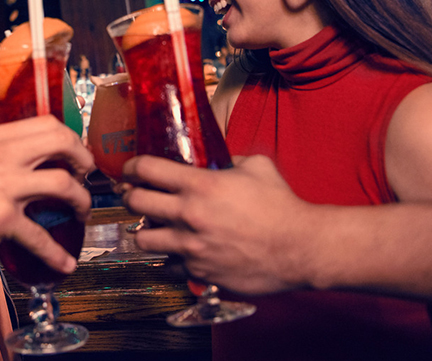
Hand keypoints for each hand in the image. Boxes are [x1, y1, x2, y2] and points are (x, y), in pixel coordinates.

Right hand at [0, 116, 93, 273]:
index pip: (48, 123)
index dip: (70, 138)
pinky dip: (57, 253)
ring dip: (81, 202)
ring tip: (81, 213)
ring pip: (63, 185)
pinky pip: (40, 237)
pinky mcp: (0, 219)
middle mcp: (2, 156)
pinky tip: (64, 262)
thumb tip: (31, 157)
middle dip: (83, 161)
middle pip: (62, 143)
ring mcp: (3, 187)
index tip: (76, 154)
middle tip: (86, 177)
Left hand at [121, 154, 314, 294]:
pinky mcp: (199, 272)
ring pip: (142, 239)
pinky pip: (166, 266)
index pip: (146, 169)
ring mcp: (191, 247)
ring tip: (154, 227)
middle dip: (131, 196)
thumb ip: (229, 158)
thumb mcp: (256, 166)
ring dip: (145, 230)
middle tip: (136, 196)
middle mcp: (189, 215)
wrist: (301, 249)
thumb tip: (217, 158)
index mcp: (199, 185)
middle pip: (135, 202)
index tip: (130, 169)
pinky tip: (176, 252)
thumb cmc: (282, 206)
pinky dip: (167, 260)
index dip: (132, 167)